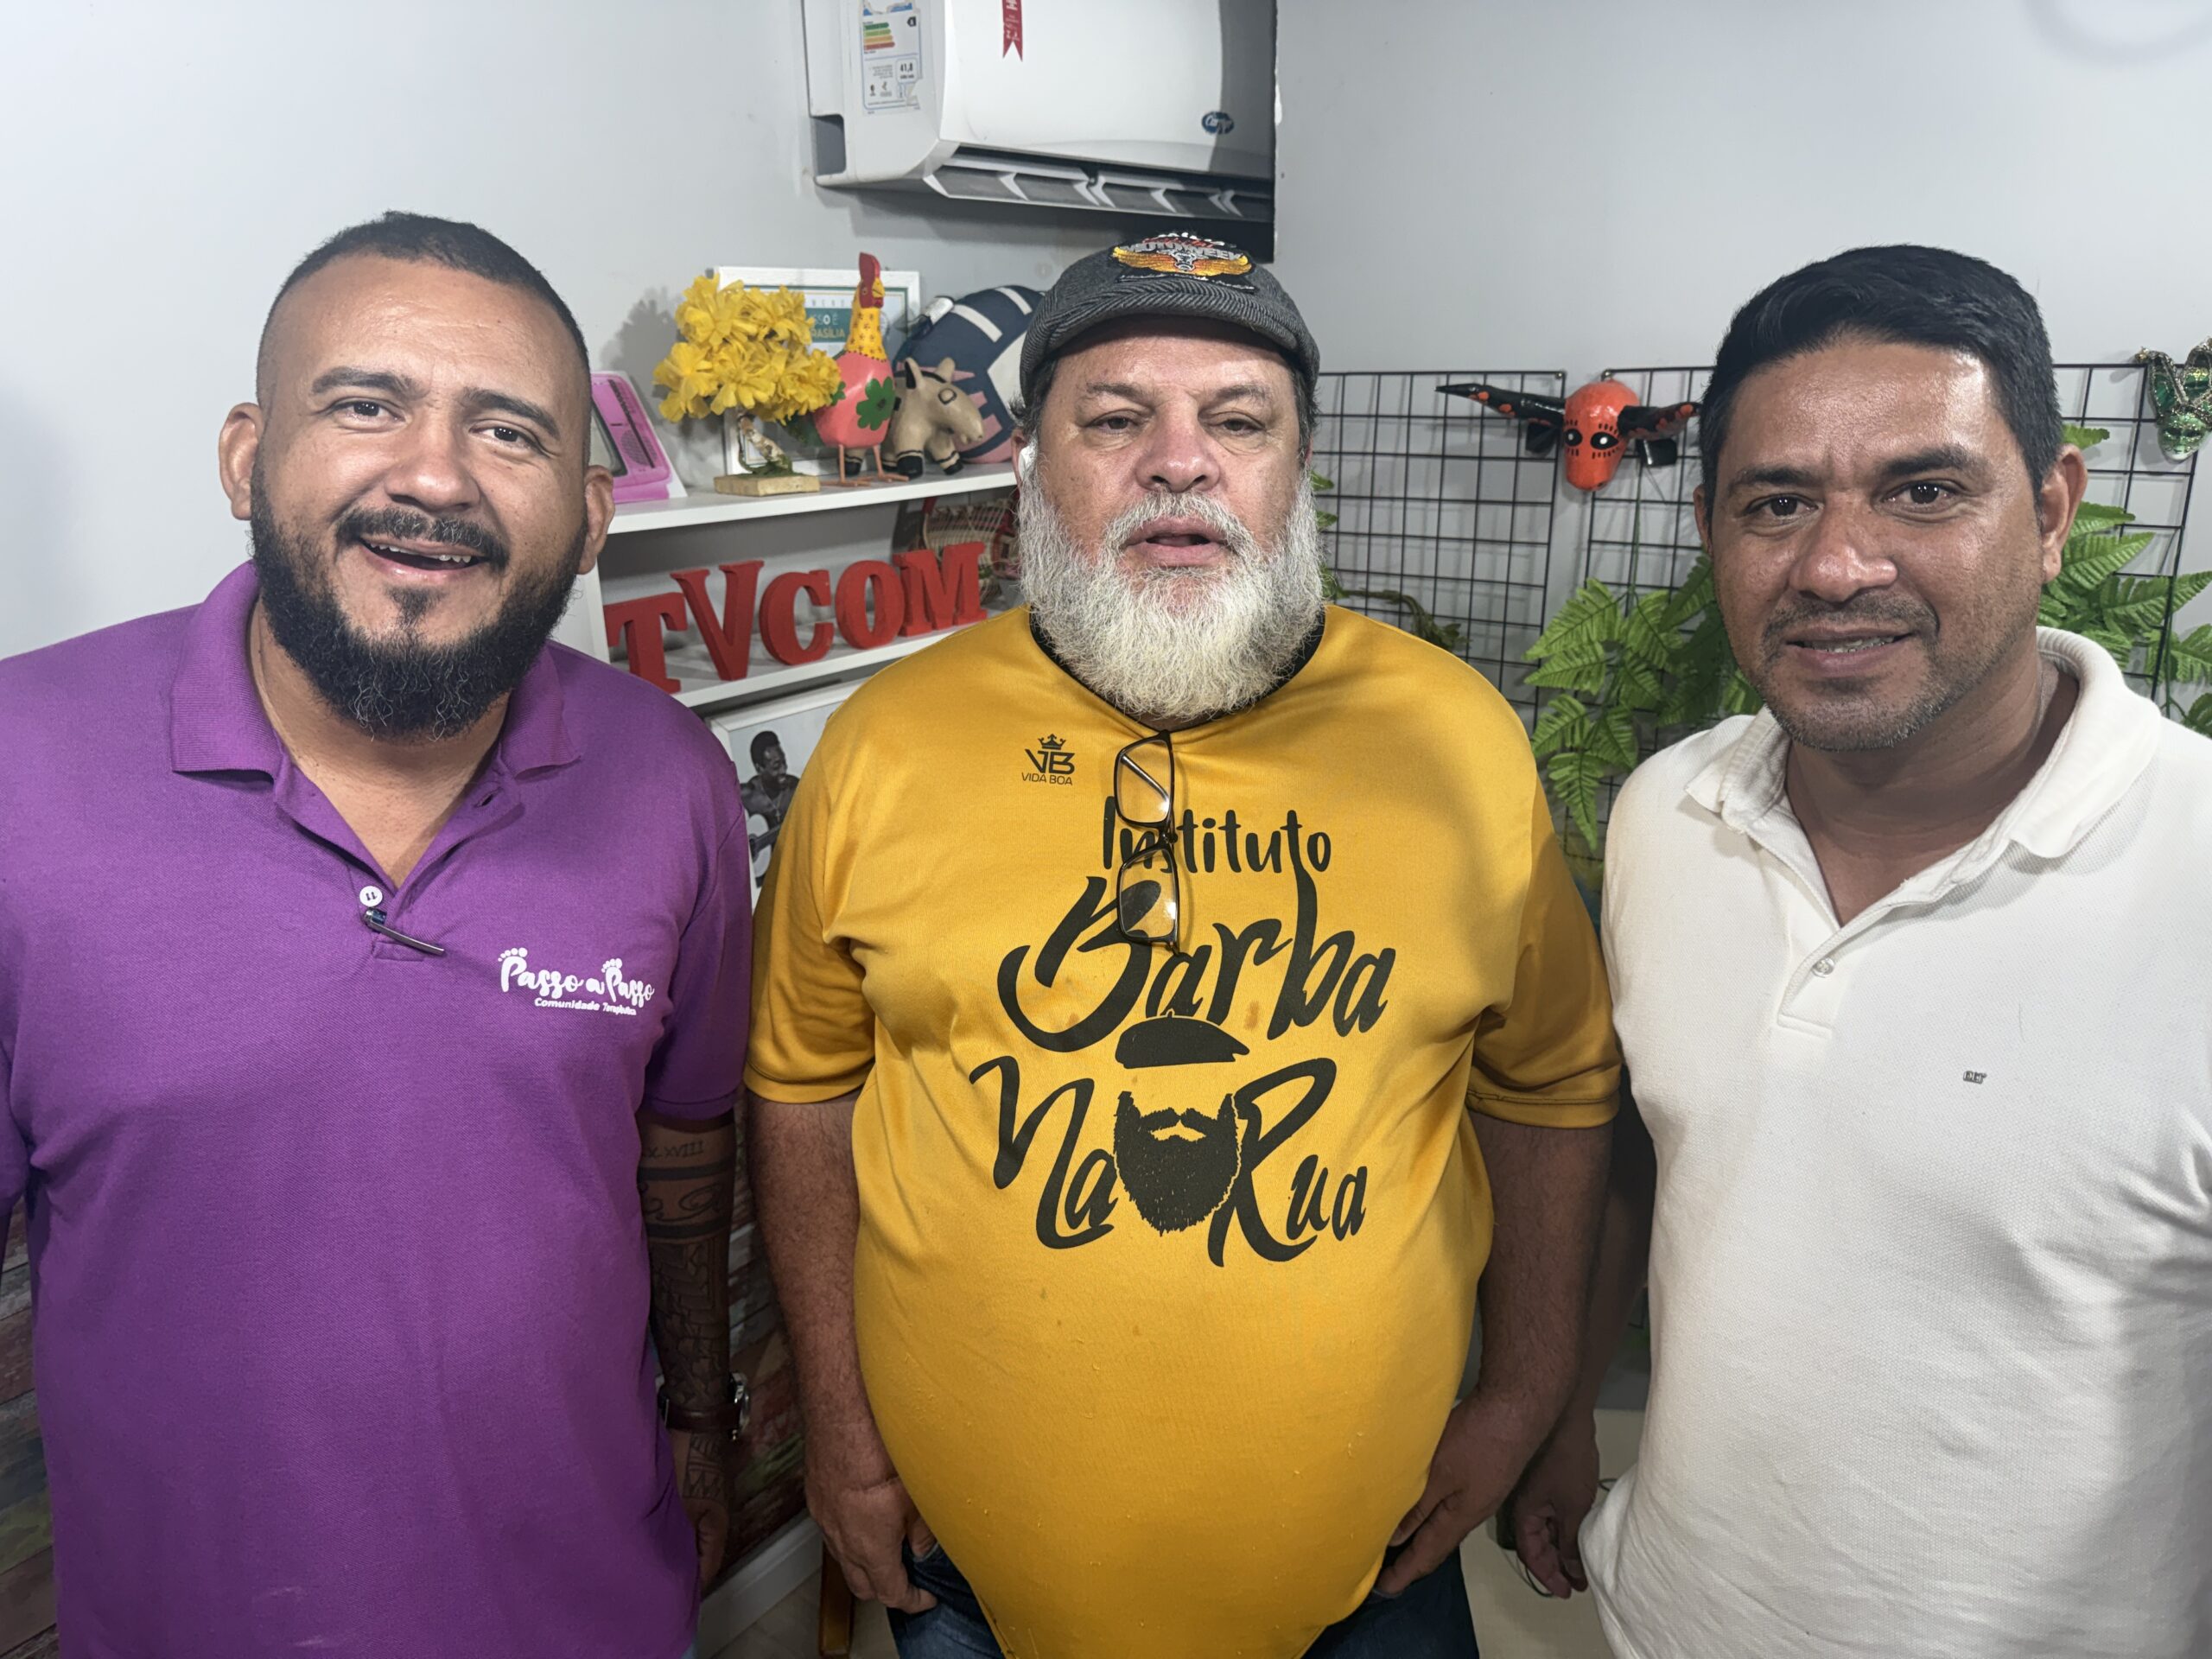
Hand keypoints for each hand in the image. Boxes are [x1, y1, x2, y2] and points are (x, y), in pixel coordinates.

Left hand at [669, 1426, 735, 1588]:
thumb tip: (665, 1567)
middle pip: (702, 1554)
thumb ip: (675, 1537)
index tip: (673, 1601)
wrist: (694, 1421)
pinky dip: (674, 1530)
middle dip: (683, 1570)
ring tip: (653, 1562)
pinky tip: (655, 1531)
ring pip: (692, 1536)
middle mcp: (717, 1518)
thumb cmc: (688, 1463)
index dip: (693, 1586)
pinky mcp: (697, 1490)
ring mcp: (707, 1503)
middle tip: (658, 1585)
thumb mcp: (679, 1506)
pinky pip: (686, 1521)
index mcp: (718, 1526)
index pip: (709, 1568)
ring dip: (677, 1548)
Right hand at [805, 1442, 937, 1614]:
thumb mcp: (917, 1494)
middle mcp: (843, 1540)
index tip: (926, 1598)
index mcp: (870, 1547)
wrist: (840, 1416)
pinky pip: (833, 1532)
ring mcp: (825, 1520)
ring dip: (866, 1562)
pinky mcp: (817, 1499)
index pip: (891, 1593)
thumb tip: (923, 1548)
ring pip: (845, 1559)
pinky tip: (866, 1516)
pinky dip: (851, 1536)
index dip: (913, 1601)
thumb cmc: (877, 1449)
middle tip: (909, 1579)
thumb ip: (923, 1530)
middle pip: (863, 1586)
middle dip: (887, 1590)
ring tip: (890, 1546)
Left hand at [1377, 1392, 1547, 1595]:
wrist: (1517, 1408)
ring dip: (1422, 1536)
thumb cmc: (1478, 1441)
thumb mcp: (1439, 1475)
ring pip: (1444, 1522)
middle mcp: (1472, 1510)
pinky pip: (1450, 1503)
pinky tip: (1422, 1504)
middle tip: (1389, 1573)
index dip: (1405, 1572)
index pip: (1428, 1554)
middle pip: (1439, 1543)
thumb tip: (1394, 1539)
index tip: (1383, 1588)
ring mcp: (1479, 1491)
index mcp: (1462, 1517)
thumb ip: (1417, 1507)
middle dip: (1414, 1560)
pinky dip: (1431, 1513)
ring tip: (1400, 1543)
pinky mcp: (1481, 1472)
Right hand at [1508, 1409, 1599, 1597]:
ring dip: (1560, 1550)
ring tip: (1581, 1565)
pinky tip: (1576, 1537)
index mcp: (1523, 1514)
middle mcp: (1523, 1506)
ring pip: (1543, 1531)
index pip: (1531, 1555)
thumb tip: (1572, 1569)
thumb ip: (1570, 1542)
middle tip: (1578, 1583)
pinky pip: (1548, 1516)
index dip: (1549, 1576)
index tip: (1566, 1591)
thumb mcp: (1573, 1509)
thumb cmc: (1567, 1460)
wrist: (1568, 1418)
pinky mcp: (1543, 1484)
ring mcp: (1533, 1494)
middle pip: (1536, 1545)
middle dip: (1556, 1566)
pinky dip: (1561, 1531)